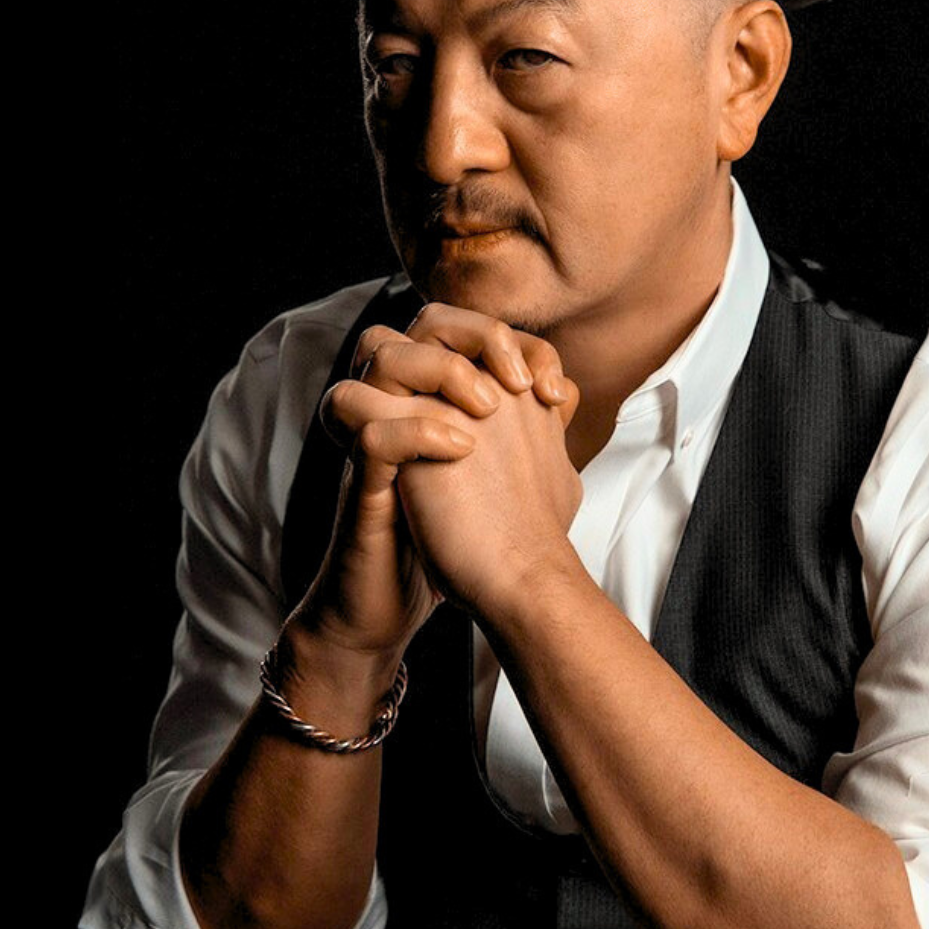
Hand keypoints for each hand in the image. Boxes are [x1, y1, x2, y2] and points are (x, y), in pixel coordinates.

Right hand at [293, 307, 571, 662]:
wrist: (396, 605)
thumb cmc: (449, 544)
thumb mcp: (500, 476)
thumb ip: (526, 433)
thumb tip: (566, 395)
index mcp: (430, 400)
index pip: (460, 327)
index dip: (510, 340)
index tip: (552, 388)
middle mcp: (398, 408)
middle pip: (418, 322)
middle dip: (473, 335)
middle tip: (516, 383)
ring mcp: (375, 439)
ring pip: (379, 353)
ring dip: (441, 370)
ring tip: (486, 410)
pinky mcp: (362, 484)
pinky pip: (371, 432)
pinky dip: (418, 430)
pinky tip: (462, 451)